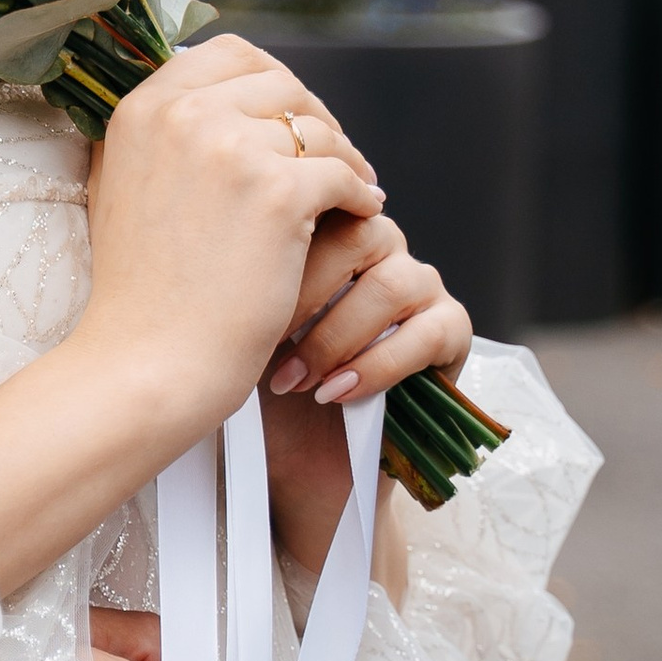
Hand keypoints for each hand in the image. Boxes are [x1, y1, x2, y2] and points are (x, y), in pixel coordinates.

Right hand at [0, 42, 387, 603]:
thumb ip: (160, 136)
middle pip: (279, 81)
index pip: (226, 53)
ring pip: (316, 128)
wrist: (147, 358)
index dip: (269, 81)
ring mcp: (230, 149)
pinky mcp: (277, 193)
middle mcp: (183, 113)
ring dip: (343, 155)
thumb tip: (209, 100)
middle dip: (313, 116)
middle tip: (332, 154)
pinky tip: (363, 215)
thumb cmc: (140, 289)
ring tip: (355, 188)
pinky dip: (361, 193)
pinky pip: (344, 173)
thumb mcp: (122, 186)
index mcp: (142, 107)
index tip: (288, 117)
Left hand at [261, 211, 474, 568]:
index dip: (280, 241)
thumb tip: (209, 226)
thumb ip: (245, 263)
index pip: (316, 201)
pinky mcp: (452, 329)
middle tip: (265, 335)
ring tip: (295, 378)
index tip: (239, 285)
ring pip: (390, 284)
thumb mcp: (242, 316)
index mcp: (329, 226)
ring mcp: (421, 283)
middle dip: (304, 291)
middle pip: (356, 234)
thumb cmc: (266, 382)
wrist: (299, 460)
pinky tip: (337, 392)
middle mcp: (380, 245)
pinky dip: (376, 366)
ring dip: (334, 337)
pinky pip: (427, 332)